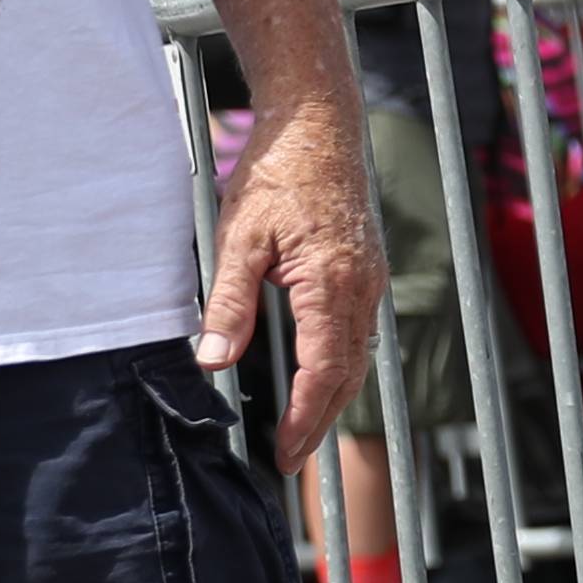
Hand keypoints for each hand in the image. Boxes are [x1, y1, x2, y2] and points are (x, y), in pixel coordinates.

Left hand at [204, 98, 382, 468]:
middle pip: (349, 375)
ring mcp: (370, 279)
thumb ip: (228, 305)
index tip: (285, 451)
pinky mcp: (366, 269)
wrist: (320, 125)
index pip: (324, 372)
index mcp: (331, 284)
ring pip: (358, 356)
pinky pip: (360, 332)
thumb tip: (212, 362)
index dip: (305, 418)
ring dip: (334, 397)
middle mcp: (361, 288)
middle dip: (321, 421)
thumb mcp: (238, 240)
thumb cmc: (278, 174)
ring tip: (304, 429)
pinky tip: (321, 376)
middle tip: (292, 458)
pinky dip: (341, 365)